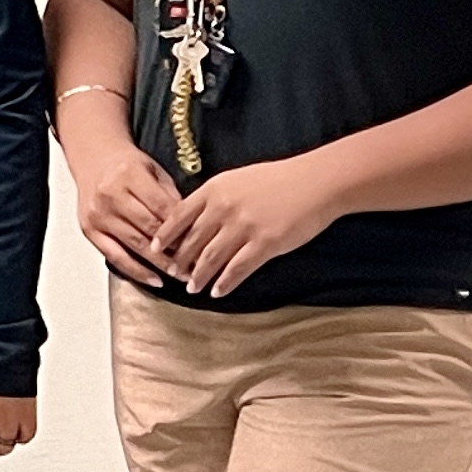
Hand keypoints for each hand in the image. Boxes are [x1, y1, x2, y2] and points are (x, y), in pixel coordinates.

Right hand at [67, 135, 186, 286]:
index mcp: (129, 175)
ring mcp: (99, 215)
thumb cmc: (125, 165)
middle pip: (150, 228)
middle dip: (176, 250)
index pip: (163, 208)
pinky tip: (154, 279)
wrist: (92, 159)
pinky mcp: (89, 230)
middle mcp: (111, 196)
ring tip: (182, 275)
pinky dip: (136, 270)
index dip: (183, 228)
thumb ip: (170, 196)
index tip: (203, 244)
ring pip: (135, 245)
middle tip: (198, 265)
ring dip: (161, 263)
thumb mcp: (153, 171)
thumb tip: (190, 227)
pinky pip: (115, 256)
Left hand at [155, 157, 343, 298]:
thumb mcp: (237, 179)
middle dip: (180, 261)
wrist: (316, 182)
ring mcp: (244, 227)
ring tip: (191, 287)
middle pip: (192, 241)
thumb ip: (214, 197)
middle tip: (173, 274)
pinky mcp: (265, 243)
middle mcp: (224, 209)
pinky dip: (225, 283)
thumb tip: (193, 216)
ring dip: (198, 276)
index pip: (178, 216)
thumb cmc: (278, 179)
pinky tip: (217, 291)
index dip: (165, 236)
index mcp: (214, 190)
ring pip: (211, 258)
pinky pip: (238, 269)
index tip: (155, 249)